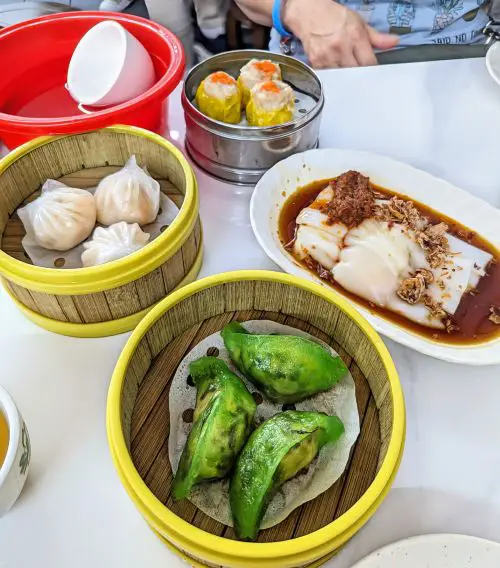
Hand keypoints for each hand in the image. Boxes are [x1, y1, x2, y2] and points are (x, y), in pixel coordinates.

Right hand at [283, 0, 398, 67]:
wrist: (309, 14)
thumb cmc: (336, 18)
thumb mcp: (359, 23)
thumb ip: (376, 37)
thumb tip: (394, 42)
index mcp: (355, 36)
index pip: (369, 63)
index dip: (372, 70)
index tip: (372, 73)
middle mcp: (341, 48)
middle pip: (356, 73)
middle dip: (359, 75)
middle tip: (360, 75)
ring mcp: (327, 57)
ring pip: (342, 78)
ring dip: (346, 78)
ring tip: (346, 70)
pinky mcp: (316, 63)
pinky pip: (329, 77)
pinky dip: (333, 76)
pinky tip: (334, 70)